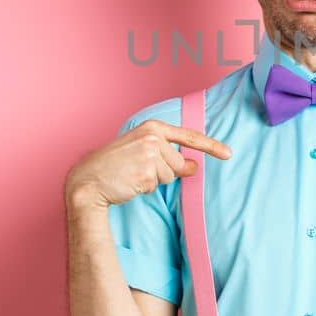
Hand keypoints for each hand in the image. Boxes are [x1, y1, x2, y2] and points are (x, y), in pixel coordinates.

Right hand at [64, 120, 232, 213]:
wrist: (87, 180)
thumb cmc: (113, 166)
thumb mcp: (141, 151)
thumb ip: (168, 154)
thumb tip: (194, 166)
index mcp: (152, 127)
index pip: (188, 136)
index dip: (211, 146)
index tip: (228, 153)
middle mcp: (152, 137)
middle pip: (179, 163)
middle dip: (164, 172)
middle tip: (138, 170)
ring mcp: (149, 154)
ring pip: (170, 176)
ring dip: (154, 180)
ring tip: (132, 175)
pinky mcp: (146, 172)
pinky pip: (158, 186)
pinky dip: (146, 188)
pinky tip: (130, 182)